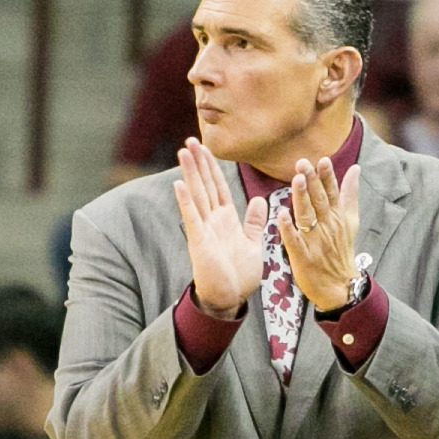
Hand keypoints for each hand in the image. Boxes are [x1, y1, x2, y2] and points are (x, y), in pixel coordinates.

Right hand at [174, 137, 265, 315]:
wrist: (229, 299)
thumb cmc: (239, 275)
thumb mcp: (253, 244)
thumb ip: (254, 222)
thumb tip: (259, 200)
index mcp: (226, 219)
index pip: (219, 186)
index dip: (213, 166)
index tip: (205, 147)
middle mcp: (213, 221)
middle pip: (205, 185)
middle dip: (199, 162)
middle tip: (190, 139)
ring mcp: (204, 230)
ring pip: (197, 195)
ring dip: (190, 174)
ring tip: (183, 151)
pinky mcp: (199, 242)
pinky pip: (192, 218)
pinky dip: (186, 201)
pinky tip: (179, 184)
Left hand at [278, 156, 359, 312]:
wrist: (340, 287)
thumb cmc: (342, 251)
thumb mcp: (351, 221)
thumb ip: (350, 194)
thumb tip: (355, 169)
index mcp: (337, 217)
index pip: (332, 192)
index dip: (327, 176)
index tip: (322, 160)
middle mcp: (327, 227)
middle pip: (319, 201)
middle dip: (312, 182)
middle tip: (303, 163)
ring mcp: (315, 242)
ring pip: (307, 216)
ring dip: (302, 198)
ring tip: (297, 180)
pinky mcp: (303, 257)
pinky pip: (294, 241)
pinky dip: (289, 229)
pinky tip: (282, 215)